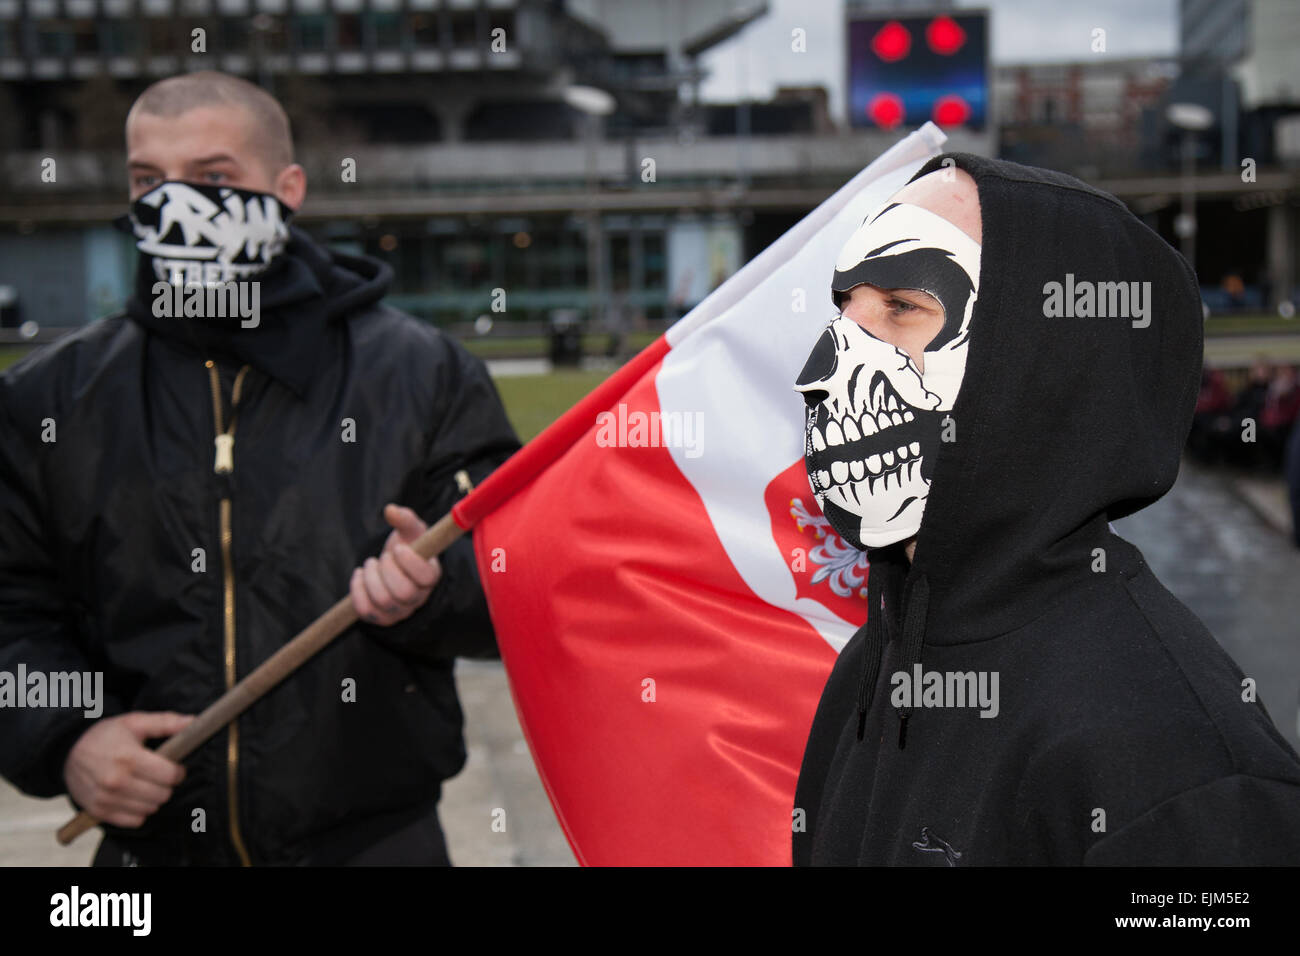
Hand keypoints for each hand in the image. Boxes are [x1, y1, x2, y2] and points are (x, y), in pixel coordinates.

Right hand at [63, 711, 192, 827]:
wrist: (68, 751)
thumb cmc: (106, 735)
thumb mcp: (135, 722)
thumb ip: (166, 723)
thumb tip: (194, 722)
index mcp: (128, 758)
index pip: (170, 775)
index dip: (178, 771)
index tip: (174, 766)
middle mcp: (116, 781)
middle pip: (162, 794)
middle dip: (166, 785)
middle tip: (159, 775)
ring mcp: (106, 798)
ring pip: (150, 809)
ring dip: (153, 798)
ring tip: (146, 784)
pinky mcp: (98, 811)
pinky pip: (134, 821)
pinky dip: (139, 811)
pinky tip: (134, 796)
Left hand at [350, 503, 442, 626]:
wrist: (394, 566)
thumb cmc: (406, 547)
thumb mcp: (410, 531)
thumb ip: (404, 519)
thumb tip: (390, 510)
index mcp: (431, 576)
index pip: (426, 577)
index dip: (410, 562)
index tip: (398, 548)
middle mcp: (418, 598)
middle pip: (403, 592)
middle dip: (387, 570)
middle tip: (383, 557)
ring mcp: (399, 611)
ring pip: (383, 600)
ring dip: (371, 577)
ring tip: (371, 564)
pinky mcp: (380, 618)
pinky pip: (365, 610)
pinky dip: (357, 589)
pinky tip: (360, 575)